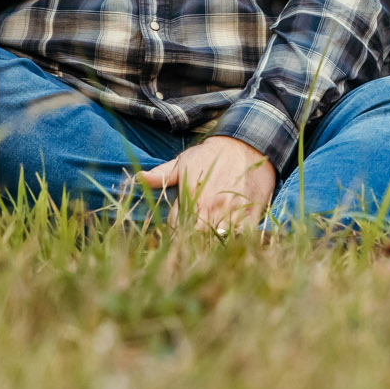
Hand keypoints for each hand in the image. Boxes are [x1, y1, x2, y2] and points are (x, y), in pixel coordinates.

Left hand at [136, 135, 274, 231]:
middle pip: (196, 237)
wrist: (246, 144)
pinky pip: (242, 237)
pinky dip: (236, 240)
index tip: (176, 234)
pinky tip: (231, 238)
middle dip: (192, 242)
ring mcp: (232, 211)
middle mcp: (210, 205)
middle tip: (192, 243)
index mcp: (190, 194)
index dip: (173, 232)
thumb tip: (137, 178)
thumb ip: (161, 175)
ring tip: (211, 244)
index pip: (175, 226)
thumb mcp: (183, 161)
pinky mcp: (252, 214)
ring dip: (214, 243)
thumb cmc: (211, 155)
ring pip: (219, 239)